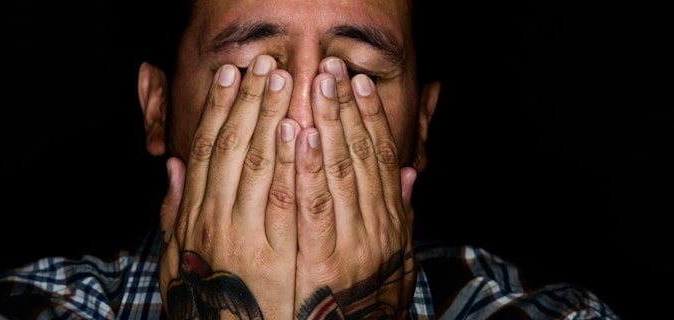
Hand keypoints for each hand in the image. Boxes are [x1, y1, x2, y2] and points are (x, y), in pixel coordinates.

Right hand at [158, 55, 298, 319]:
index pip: (205, 150)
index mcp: (192, 217)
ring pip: (254, 165)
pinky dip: (288, 162)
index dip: (218, 109)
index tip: (231, 77)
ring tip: (282, 82)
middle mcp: (213, 221)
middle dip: (248, 102)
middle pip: (230, 148)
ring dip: (269, 118)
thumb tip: (174, 168)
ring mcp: (242, 238)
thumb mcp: (176, 260)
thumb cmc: (206, 304)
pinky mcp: (273, 256)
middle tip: (263, 66)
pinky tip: (298, 130)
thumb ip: (175, 214)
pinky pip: (282, 200)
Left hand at [293, 58, 417, 318]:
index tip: (356, 83)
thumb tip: (410, 176)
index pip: (380, 158)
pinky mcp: (325, 261)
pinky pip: (315, 206)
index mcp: (391, 222)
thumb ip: (400, 215)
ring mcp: (353, 243)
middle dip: (344, 108)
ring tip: (316, 85)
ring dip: (328, 123)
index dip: (368, 117)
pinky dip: (308, 168)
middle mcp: (377, 227)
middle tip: (330, 68)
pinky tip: (300, 134)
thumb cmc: (370, 302)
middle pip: (360, 155)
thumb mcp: (396, 259)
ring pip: (340, 171)